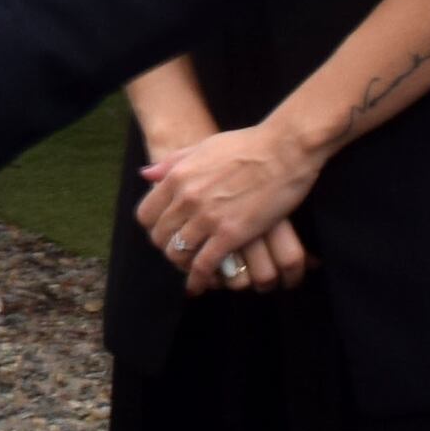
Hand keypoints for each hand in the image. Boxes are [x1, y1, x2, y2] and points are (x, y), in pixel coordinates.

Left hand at [135, 119, 322, 282]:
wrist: (284, 150)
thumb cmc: (248, 145)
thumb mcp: (203, 147)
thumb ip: (173, 162)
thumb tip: (145, 174)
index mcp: (177, 176)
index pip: (146, 214)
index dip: (152, 228)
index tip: (164, 233)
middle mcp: (187, 198)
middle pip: (160, 237)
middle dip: (167, 248)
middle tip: (179, 253)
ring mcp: (207, 217)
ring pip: (178, 254)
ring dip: (182, 265)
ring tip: (189, 270)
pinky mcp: (230, 234)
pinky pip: (204, 266)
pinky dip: (199, 279)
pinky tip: (201, 285)